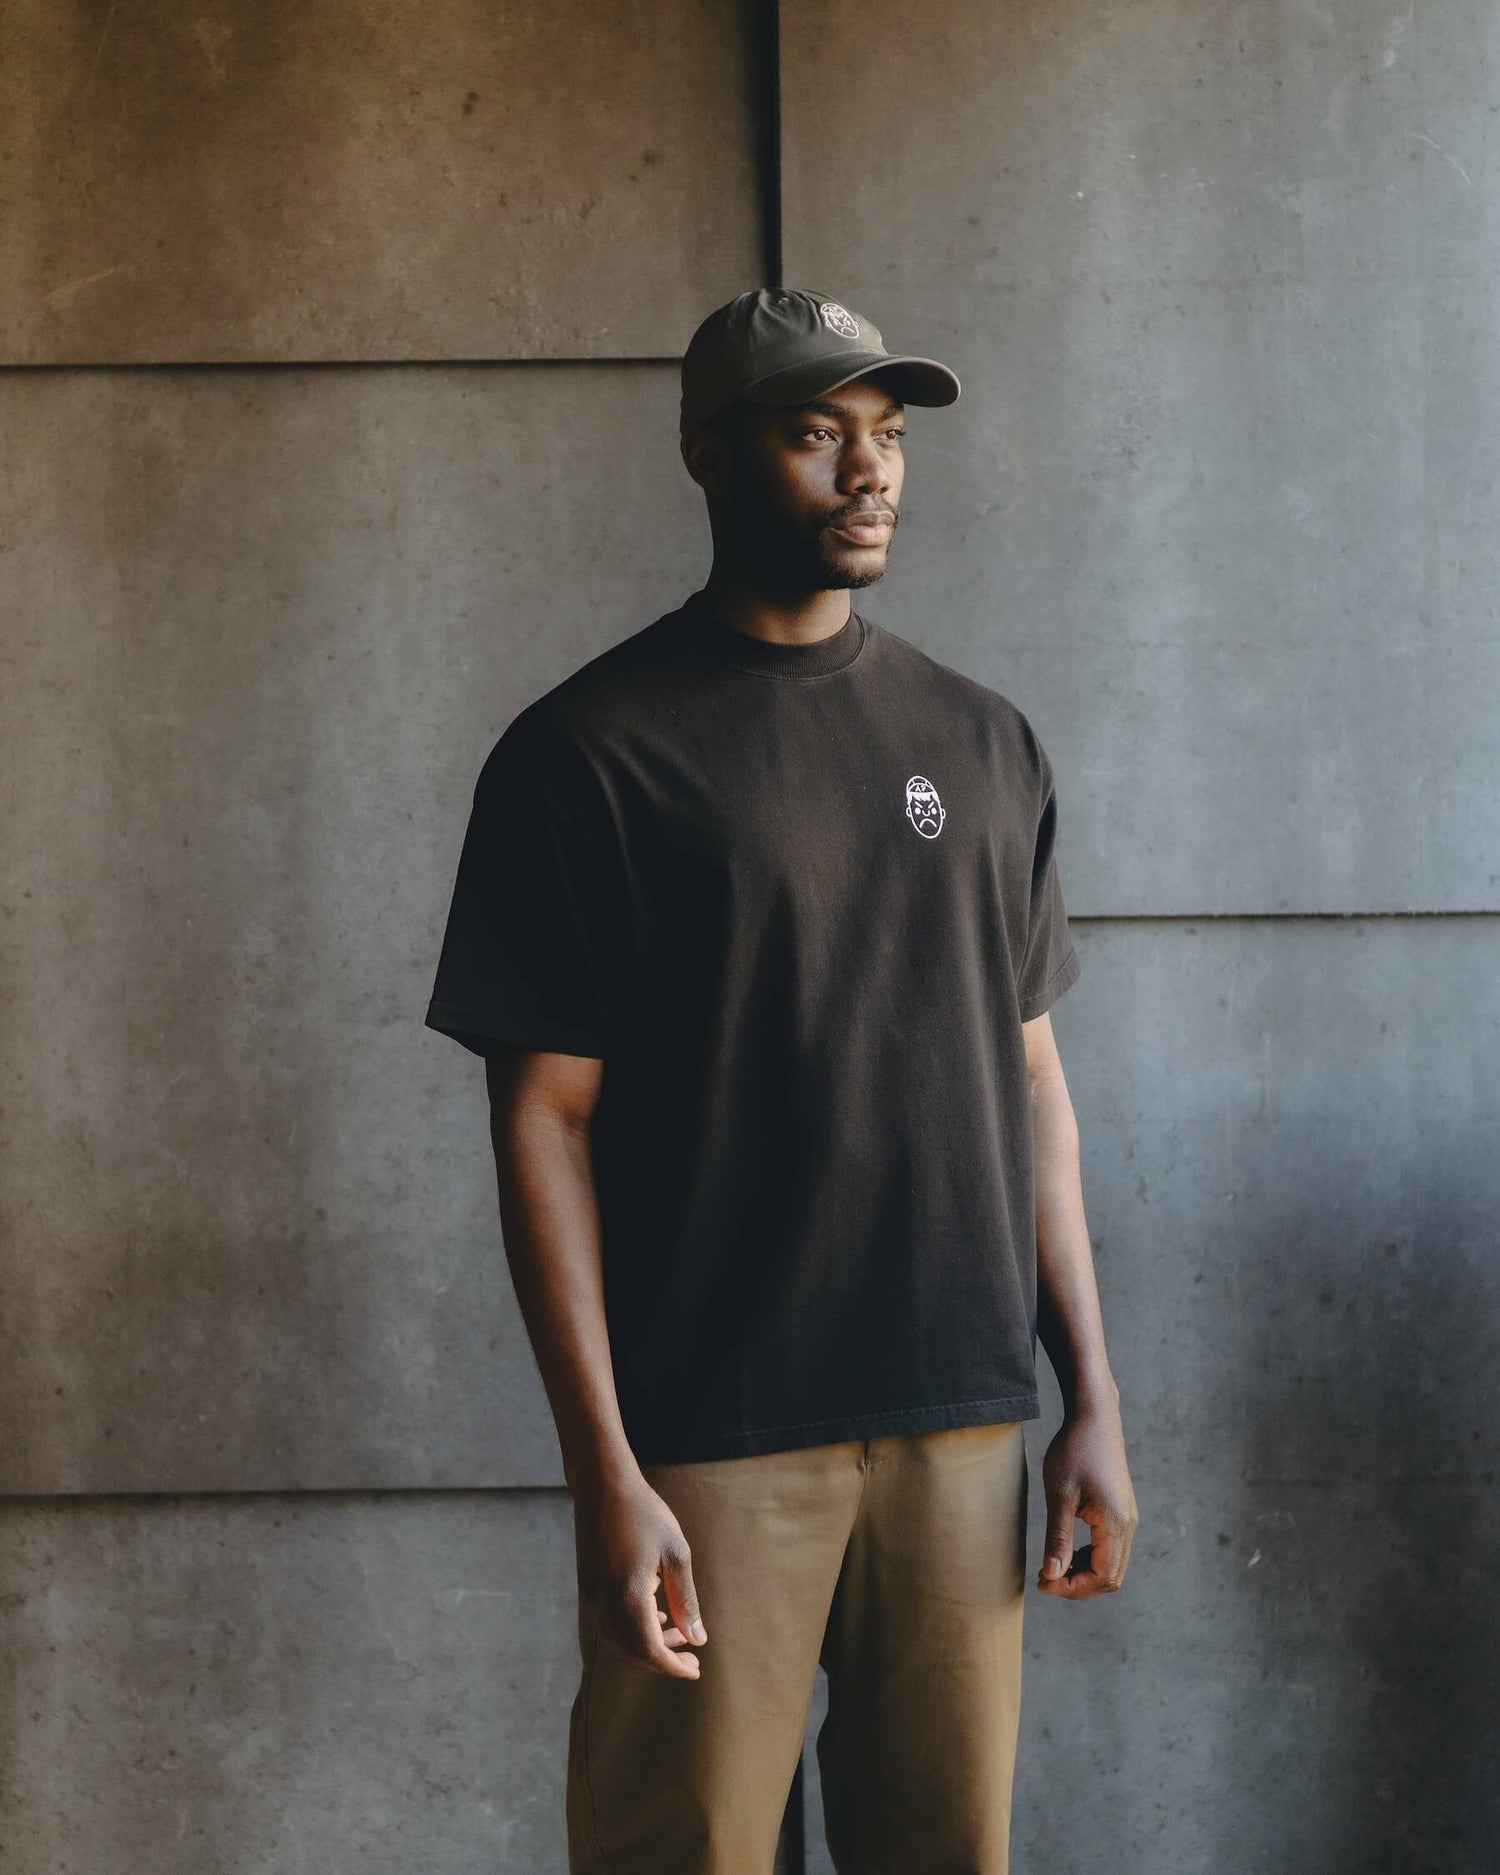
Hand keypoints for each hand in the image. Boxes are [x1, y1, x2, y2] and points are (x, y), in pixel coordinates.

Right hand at [572, 1467, 708, 1676]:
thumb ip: (686, 1599)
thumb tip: (697, 1638)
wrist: (602, 1485)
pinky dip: (631, 1632)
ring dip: (646, 1647)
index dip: (673, 1666)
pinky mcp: (588, 1586)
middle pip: (632, 1653)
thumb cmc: (644, 1514)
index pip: (650, 1651)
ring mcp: (592, 1596)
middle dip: (662, 1661)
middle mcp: (604, 1603)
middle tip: (690, 1656)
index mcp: (628, 1596)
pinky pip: (609, 1624)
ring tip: (677, 1634)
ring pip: (618, 1642)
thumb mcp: (676, 1553)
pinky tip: (654, 1615)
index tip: (695, 1669)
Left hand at [1036, 1401, 1138, 1597]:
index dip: (1072, 1588)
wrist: (1094, 1418)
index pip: (1101, 1577)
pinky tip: (1067, 1551)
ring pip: (1112, 1565)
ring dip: (1084, 1573)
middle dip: (1078, 1585)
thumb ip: (1058, 1538)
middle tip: (1045, 1578)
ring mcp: (1128, 1519)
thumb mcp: (1059, 1496)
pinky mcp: (1122, 1512)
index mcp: (1115, 1524)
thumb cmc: (1074, 1451)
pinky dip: (1090, 1558)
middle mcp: (1128, 1525)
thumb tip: (1052, 1576)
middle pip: (1111, 1577)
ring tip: (1052, 1566)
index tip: (1043, 1582)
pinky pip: (1111, 1549)